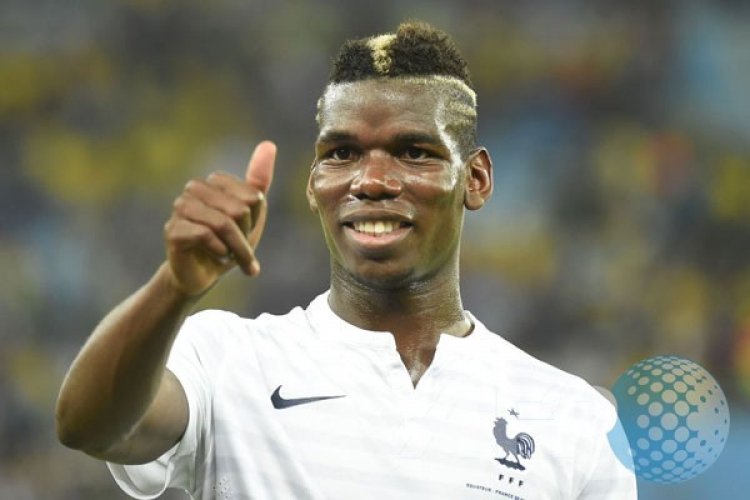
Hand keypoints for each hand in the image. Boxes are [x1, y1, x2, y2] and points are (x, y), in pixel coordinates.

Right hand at [162, 141, 275, 296]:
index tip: (246, 234)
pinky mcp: (172, 230)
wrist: (202, 275)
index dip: (254, 221)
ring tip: (230, 258)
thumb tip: (269, 144)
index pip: (253, 197)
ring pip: (223, 223)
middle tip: (238, 249)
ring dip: (235, 247)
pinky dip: (219, 251)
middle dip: (245, 236)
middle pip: (239, 210)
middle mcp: (193, 189)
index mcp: (214, 182)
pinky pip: (206, 235)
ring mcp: (180, 208)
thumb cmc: (228, 243)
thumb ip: (258, 181)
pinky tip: (217, 258)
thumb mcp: (251, 214)